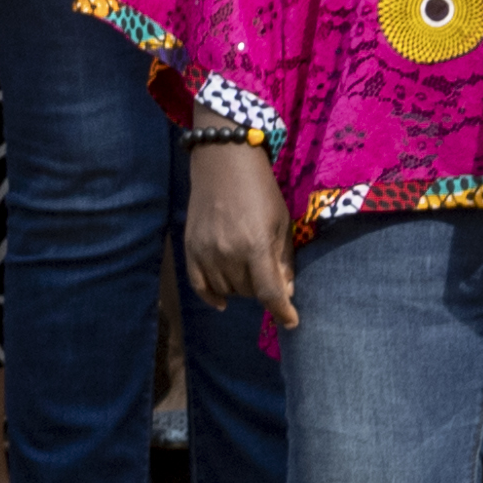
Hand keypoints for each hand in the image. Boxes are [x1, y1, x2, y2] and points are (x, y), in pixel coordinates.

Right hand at [184, 136, 293, 325]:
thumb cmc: (260, 189)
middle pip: (249, 293)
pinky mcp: (191, 248)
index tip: (291, 321)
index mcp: (255, 246)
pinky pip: (199, 285)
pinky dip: (212, 297)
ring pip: (227, 290)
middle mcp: (228, 254)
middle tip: (268, 273)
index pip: (269, 293)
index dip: (283, 312)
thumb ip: (283, 260)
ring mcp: (206, 252)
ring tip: (248, 271)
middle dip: (263, 289)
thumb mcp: (282, 222)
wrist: (222, 161)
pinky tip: (222, 301)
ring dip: (241, 289)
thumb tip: (286, 292)